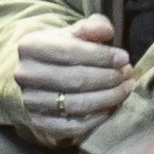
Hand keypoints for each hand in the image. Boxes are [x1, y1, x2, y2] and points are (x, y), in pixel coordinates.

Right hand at [15, 14, 133, 144]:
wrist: (35, 80)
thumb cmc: (59, 53)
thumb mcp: (71, 34)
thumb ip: (90, 27)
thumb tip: (107, 31)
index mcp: (30, 46)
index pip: (70, 52)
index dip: (101, 56)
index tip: (123, 58)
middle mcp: (26, 76)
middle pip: (75, 80)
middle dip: (108, 77)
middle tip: (128, 74)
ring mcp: (31, 103)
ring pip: (77, 105)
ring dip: (108, 98)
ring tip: (126, 88)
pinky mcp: (40, 125)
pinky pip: (75, 126)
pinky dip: (98, 118)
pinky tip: (112, 106)